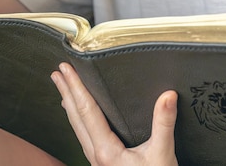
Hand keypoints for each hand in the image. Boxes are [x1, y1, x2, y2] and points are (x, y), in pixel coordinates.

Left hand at [51, 64, 177, 165]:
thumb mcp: (162, 155)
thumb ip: (164, 123)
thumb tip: (168, 94)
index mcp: (106, 151)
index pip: (86, 111)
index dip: (76, 87)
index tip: (65, 69)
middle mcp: (96, 156)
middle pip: (76, 118)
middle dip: (66, 93)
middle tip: (57, 72)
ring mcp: (97, 163)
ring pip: (78, 129)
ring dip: (70, 106)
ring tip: (63, 90)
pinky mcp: (103, 165)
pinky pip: (85, 138)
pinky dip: (79, 121)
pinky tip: (81, 119)